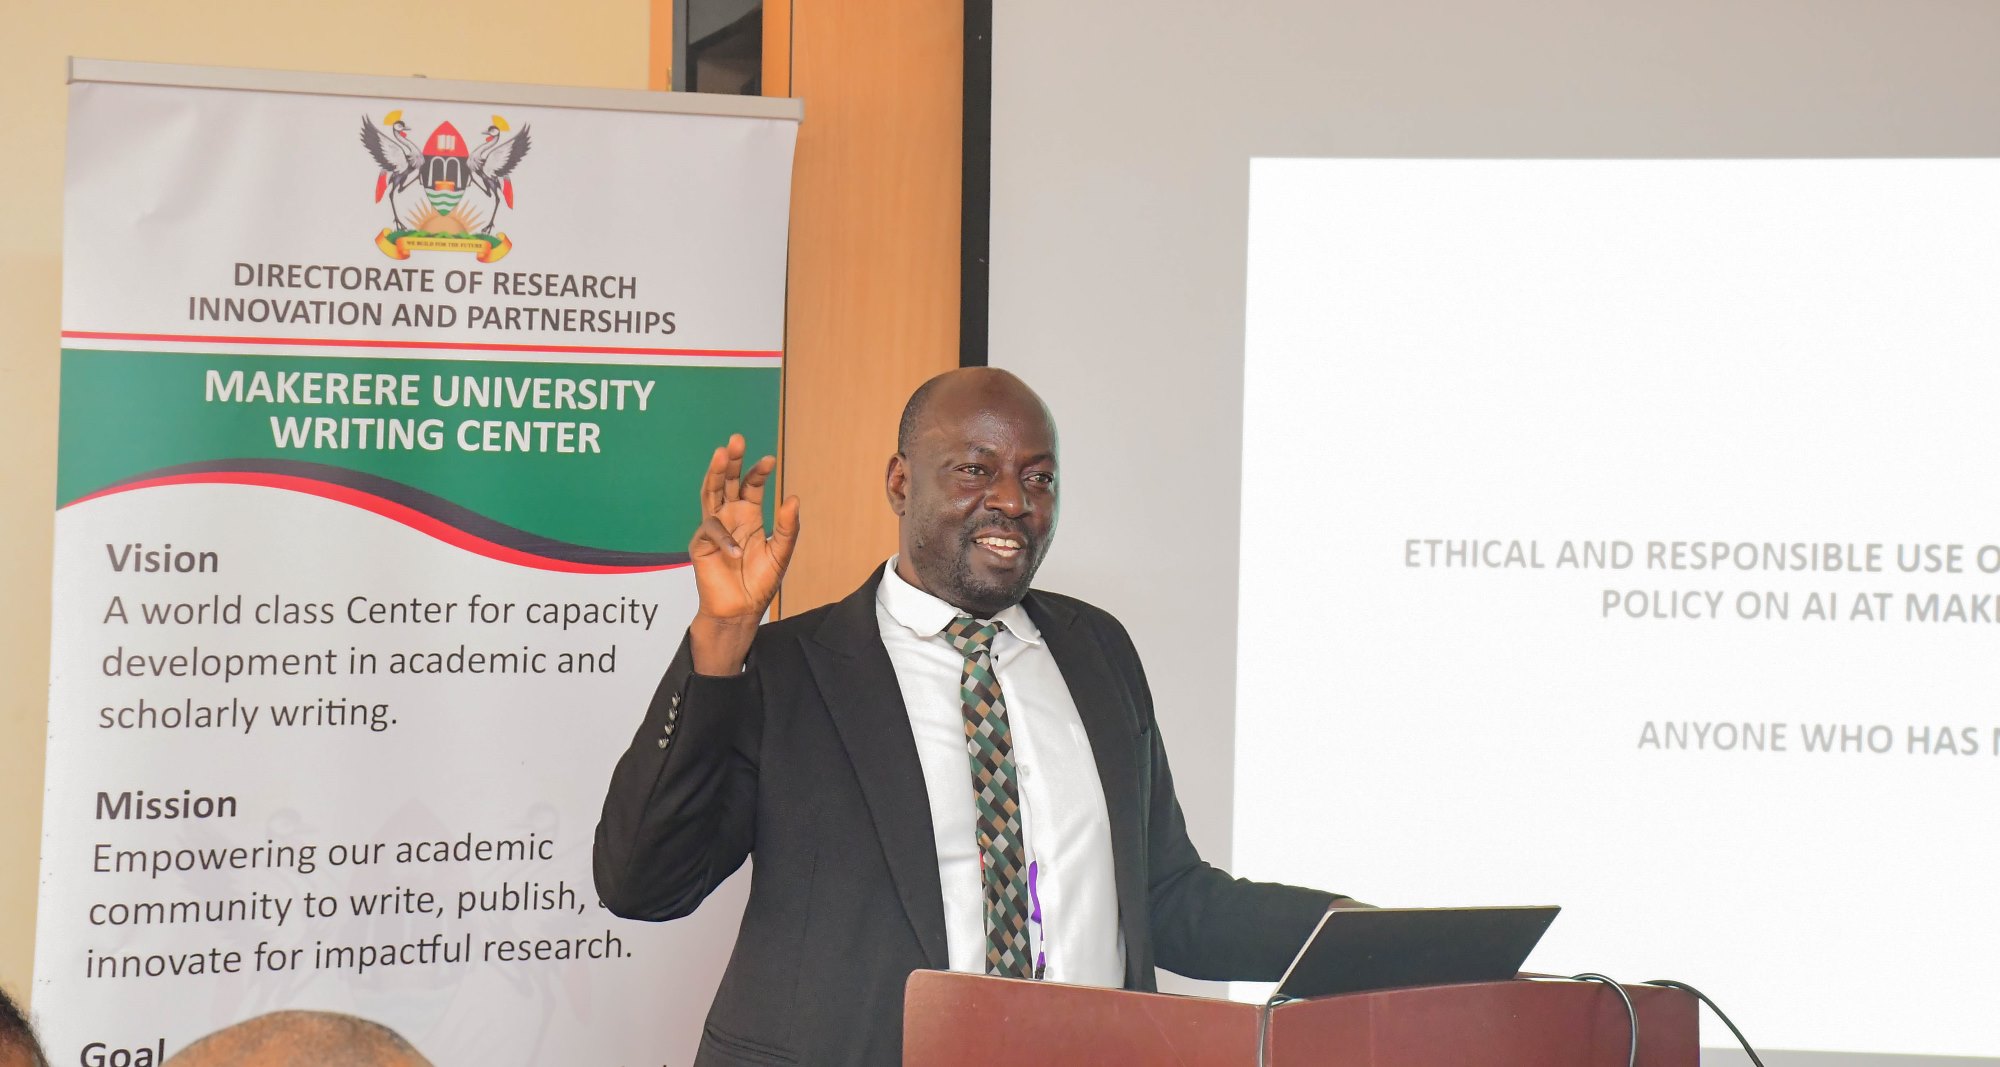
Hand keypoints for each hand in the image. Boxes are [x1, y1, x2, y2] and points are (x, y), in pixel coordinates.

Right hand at [687, 434, 800, 674]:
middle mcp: (729, 517)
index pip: (750, 485)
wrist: (741, 611)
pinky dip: (723, 538)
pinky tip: (736, 551)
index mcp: (748, 516)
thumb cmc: (758, 583)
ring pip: (710, 495)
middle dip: (731, 461)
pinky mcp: (701, 545)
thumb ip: (787, 528)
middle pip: (726, 482)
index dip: (757, 472)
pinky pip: (710, 532)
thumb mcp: (780, 553)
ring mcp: (713, 529)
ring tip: (720, 455)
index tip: (769, 460)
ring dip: (714, 475)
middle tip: (735, 440)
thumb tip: (793, 498)